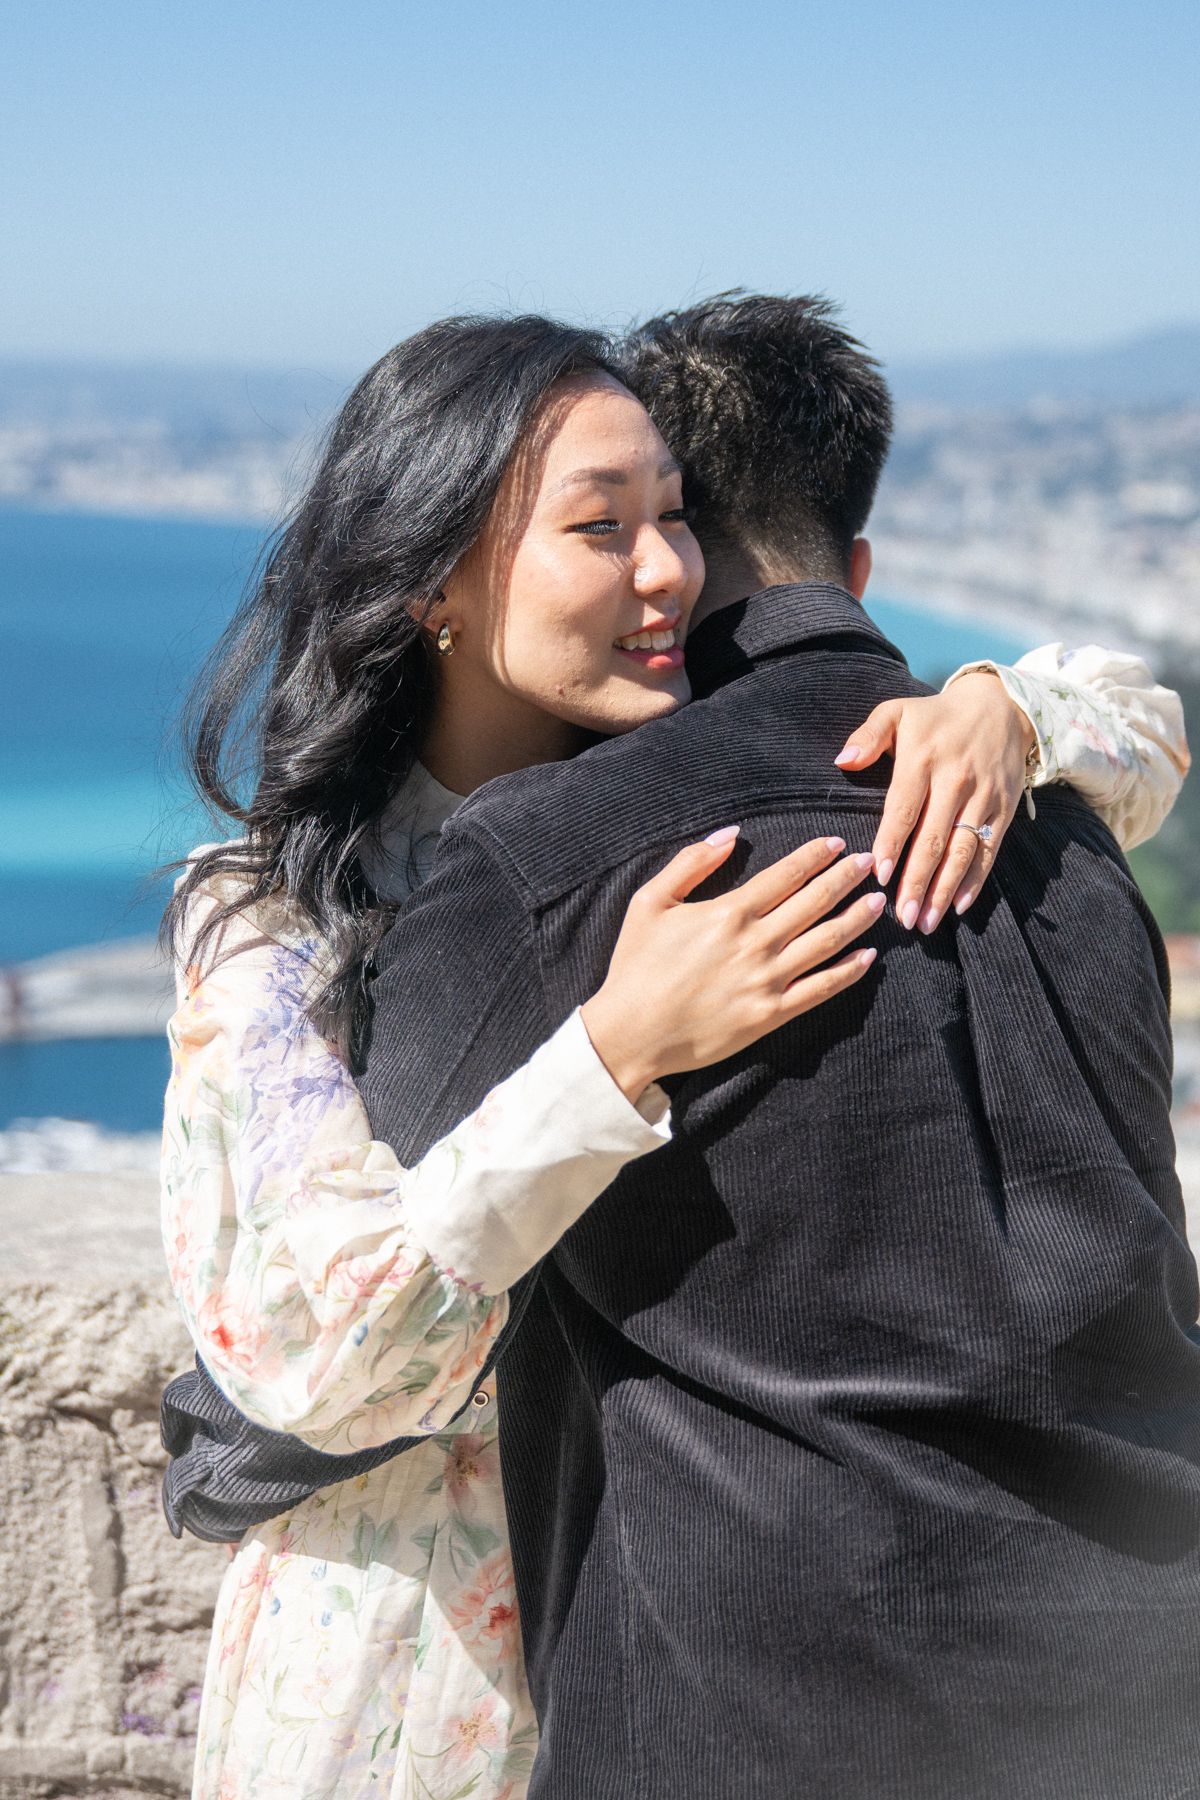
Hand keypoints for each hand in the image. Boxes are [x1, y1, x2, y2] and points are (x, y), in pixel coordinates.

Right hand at [580, 832, 882, 1101]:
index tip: (836, 844)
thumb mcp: (649, 902)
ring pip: (827, 942)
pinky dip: (849, 972)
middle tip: (868, 863)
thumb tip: (730, 834)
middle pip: (815, 902)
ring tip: (878, 901)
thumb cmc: (636, 966)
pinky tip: (868, 958)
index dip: (815, 856)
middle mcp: (756, 943)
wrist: (631, 1033)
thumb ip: (690, 862)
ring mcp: (768, 980)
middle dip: (846, 878)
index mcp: (728, 912)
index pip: (786, 875)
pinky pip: (821, 989)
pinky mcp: (771, 1014)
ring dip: (857, 918)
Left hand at [833, 672, 1036, 931]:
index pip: (905, 809)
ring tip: (925, 922)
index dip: (893, 844)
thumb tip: (842, 761)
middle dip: (917, 882)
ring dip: (944, 890)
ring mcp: (983, 796)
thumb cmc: (935, 716)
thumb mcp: (897, 712)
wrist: (1000, 706)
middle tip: (902, 918)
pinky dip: (976, 880)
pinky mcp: (1005, 808)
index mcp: (923, 759)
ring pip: (963, 850)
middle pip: (934, 839)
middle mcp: (956, 780)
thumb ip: (867, 735)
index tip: (881, 876)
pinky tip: (959, 906)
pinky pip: (989, 850)